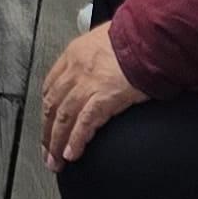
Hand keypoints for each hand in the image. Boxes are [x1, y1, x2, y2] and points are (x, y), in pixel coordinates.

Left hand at [41, 24, 140, 170]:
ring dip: (57, 143)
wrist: (150, 37)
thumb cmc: (135, 37)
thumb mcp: (107, 39)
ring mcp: (88, 84)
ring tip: (56, 161)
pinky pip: (84, 124)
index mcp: (74, 54)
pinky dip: (76, 141)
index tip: (47, 123)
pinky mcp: (104, 98)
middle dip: (48, 132)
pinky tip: (72, 154)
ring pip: (64, 118)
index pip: (51, 86)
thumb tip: (102, 66)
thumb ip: (97, 56)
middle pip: (53, 105)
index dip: (47, 108)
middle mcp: (76, 70)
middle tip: (47, 151)